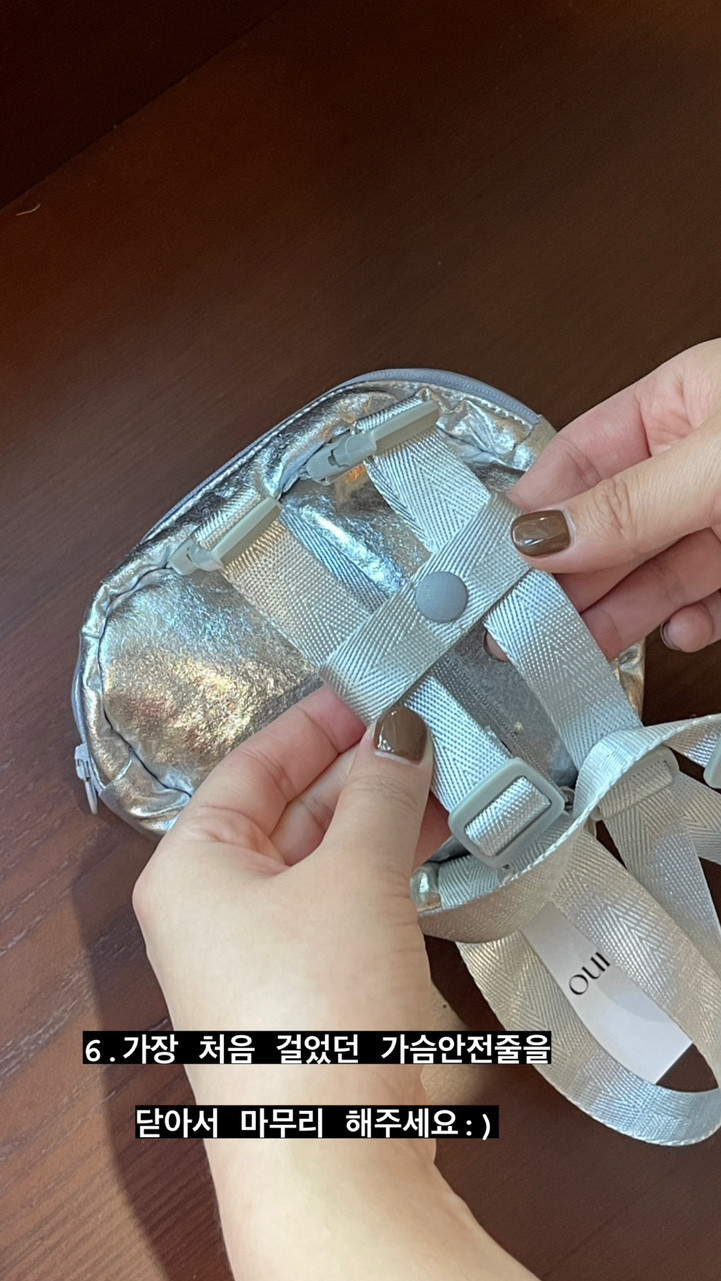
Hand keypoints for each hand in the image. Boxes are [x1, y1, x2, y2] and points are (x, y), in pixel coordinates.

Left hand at [133, 688, 536, 1280]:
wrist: (333, 1157)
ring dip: (384, 819)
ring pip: (325, 858)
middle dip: (362, 772)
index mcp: (192, 865)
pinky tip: (436, 843)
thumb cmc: (313, 1009)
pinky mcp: (309, 990)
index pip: (251, 764)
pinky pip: (345, 904)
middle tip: (428, 732)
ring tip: (448, 779)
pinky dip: (388, 870)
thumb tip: (402, 731)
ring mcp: (262, 951)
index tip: (373, 689)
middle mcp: (216, 906)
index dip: (316, 723)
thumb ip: (381, 794)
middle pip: (291, 810)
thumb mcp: (353, 877)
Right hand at [508, 338, 720, 657]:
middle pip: (608, 527)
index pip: (578, 459)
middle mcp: (699, 459)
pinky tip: (680, 629)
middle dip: (568, 580)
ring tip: (579, 645)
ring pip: (655, 572)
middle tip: (525, 623)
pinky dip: (693, 622)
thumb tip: (543, 534)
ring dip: (618, 614)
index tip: (497, 560)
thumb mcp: (717, 464)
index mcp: (681, 402)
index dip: (535, 511)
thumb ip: (630, 504)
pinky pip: (709, 599)